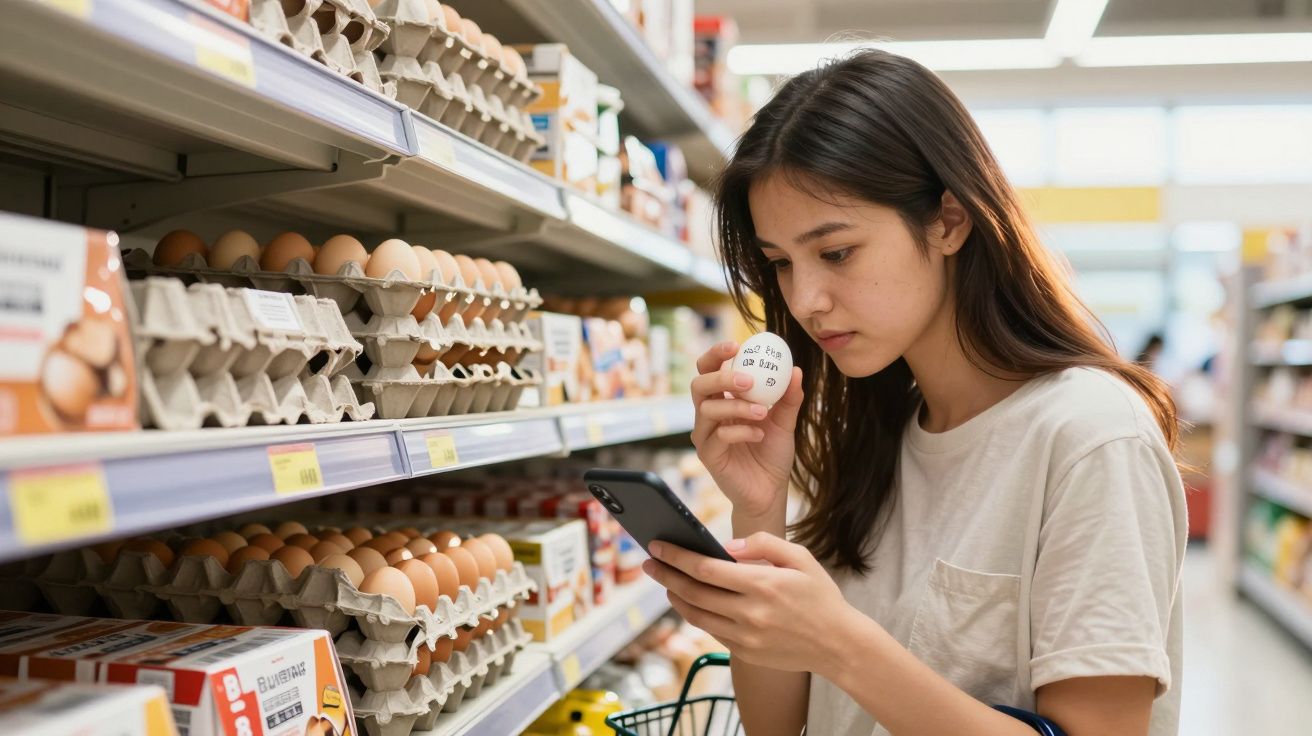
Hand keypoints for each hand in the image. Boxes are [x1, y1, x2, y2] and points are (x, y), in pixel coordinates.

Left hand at [643, 532, 859, 674]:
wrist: (839, 645)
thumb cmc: (820, 595)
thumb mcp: (800, 557)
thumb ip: (762, 543)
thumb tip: (726, 545)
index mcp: (763, 584)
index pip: (706, 568)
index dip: (676, 556)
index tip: (657, 546)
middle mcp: (751, 613)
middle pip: (693, 592)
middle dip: (665, 575)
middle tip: (649, 563)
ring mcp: (746, 636)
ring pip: (696, 615)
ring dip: (675, 597)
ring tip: (665, 583)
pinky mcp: (745, 652)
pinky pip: (711, 631)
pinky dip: (695, 614)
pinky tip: (690, 601)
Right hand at [690, 342, 804, 518]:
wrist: (770, 491)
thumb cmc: (772, 454)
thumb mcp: (785, 422)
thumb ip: (788, 398)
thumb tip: (795, 369)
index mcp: (723, 400)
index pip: (709, 370)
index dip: (716, 355)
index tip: (737, 346)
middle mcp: (709, 415)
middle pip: (699, 385)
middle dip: (722, 378)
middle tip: (748, 379)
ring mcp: (705, 435)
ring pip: (707, 410)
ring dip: (737, 407)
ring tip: (762, 412)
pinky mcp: (708, 455)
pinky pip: (717, 436)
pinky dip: (741, 431)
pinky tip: (760, 435)